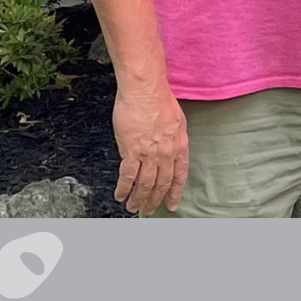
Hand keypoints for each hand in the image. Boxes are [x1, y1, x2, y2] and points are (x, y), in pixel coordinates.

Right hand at [111, 85, 187, 215]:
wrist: (145, 90)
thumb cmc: (159, 98)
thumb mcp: (177, 120)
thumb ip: (173, 138)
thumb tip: (168, 147)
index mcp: (179, 146)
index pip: (180, 175)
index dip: (175, 191)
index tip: (172, 203)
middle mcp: (166, 154)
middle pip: (162, 183)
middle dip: (156, 199)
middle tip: (152, 210)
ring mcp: (149, 154)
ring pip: (145, 184)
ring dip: (139, 198)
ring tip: (133, 207)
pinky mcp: (131, 151)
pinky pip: (127, 176)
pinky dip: (123, 188)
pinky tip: (120, 195)